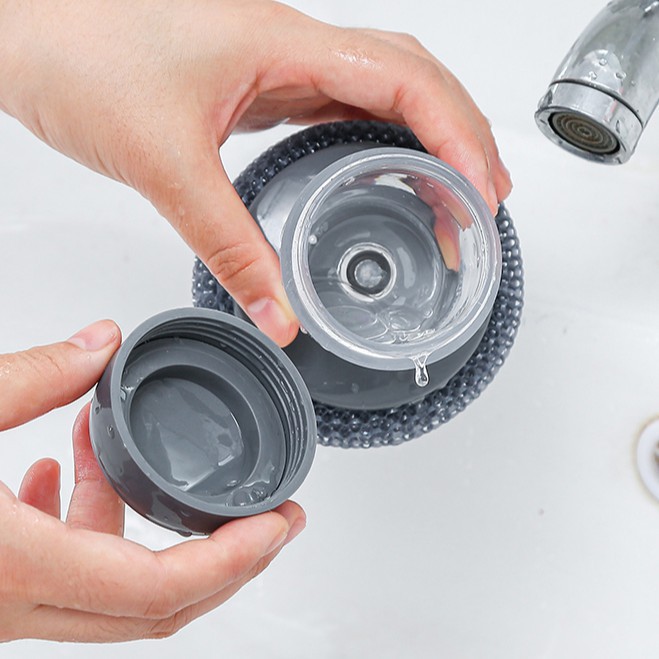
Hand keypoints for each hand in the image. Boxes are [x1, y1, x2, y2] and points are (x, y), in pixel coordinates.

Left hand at [0, 0, 510, 345]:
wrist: (25, 31)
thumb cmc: (74, 54)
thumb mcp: (165, 162)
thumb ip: (228, 246)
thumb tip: (276, 313)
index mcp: (281, 42)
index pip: (404, 81)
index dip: (456, 136)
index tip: (481, 193)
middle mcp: (289, 45)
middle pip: (411, 79)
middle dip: (459, 138)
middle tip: (481, 204)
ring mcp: (276, 64)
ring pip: (379, 92)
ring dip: (424, 140)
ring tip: (450, 195)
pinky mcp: (257, 86)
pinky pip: (338, 108)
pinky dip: (375, 144)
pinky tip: (381, 176)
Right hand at [0, 320, 304, 641]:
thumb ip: (36, 378)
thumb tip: (101, 345)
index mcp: (20, 568)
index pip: (158, 588)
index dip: (230, 559)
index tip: (275, 525)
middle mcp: (14, 608)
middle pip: (155, 608)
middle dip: (225, 561)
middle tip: (271, 522)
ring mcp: (4, 608)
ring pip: (108, 592)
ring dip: (141, 528)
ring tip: (150, 472)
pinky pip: (61, 577)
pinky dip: (84, 528)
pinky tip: (66, 480)